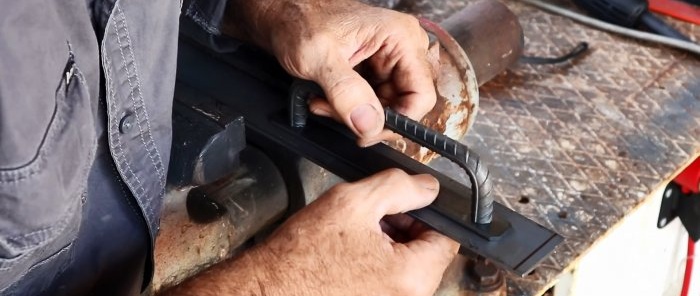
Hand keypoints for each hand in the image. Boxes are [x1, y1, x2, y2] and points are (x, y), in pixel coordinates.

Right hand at [166, 169, 457, 295]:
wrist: (267, 290)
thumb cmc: (300, 256)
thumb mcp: (352, 202)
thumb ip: (399, 187)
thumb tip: (427, 187)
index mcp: (412, 276)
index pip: (448, 235)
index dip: (426, 210)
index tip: (405, 201)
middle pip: (428, 251)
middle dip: (405, 225)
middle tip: (373, 214)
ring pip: (407, 264)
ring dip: (389, 242)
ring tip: (354, 235)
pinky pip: (389, 279)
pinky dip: (377, 261)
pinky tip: (349, 252)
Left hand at [228, 0, 436, 145]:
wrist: (282, 14)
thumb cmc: (299, 20)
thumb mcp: (318, 57)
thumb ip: (346, 92)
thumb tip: (370, 124)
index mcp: (401, 37)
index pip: (421, 94)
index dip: (399, 121)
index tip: (368, 132)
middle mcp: (402, 48)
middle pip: (404, 104)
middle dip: (368, 117)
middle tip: (336, 113)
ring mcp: (390, 60)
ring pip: (386, 107)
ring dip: (355, 115)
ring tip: (325, 103)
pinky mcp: (376, 70)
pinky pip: (373, 102)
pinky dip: (350, 109)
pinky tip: (328, 99)